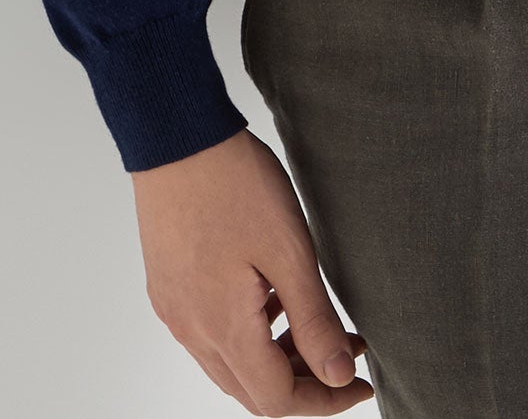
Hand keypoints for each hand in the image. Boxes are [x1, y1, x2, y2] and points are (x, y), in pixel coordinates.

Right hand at [133, 125, 374, 412]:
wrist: (175, 135)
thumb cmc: (235, 184)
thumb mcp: (289, 250)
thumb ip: (314, 320)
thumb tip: (338, 375)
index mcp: (223, 328)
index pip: (277, 401)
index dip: (323, 400)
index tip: (359, 381)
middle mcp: (192, 331)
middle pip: (252, 391)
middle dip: (304, 382)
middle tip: (344, 351)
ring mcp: (174, 310)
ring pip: (230, 365)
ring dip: (275, 359)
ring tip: (313, 321)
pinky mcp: (167, 288)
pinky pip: (210, 336)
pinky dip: (247, 335)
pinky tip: (270, 300)